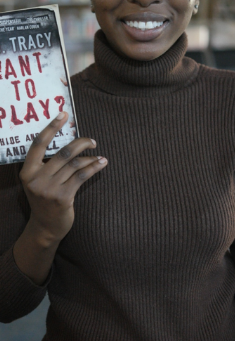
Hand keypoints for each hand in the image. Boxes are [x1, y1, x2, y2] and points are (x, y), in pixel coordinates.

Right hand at [19, 113, 106, 241]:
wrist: (45, 226)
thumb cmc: (45, 199)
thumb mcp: (39, 181)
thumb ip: (47, 165)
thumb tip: (70, 143)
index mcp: (27, 171)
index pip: (38, 144)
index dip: (51, 127)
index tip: (63, 114)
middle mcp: (36, 179)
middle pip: (62, 153)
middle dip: (80, 143)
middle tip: (92, 141)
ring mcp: (49, 188)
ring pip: (75, 164)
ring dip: (91, 158)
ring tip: (100, 156)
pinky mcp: (63, 197)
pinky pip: (82, 176)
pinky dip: (94, 167)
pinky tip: (102, 163)